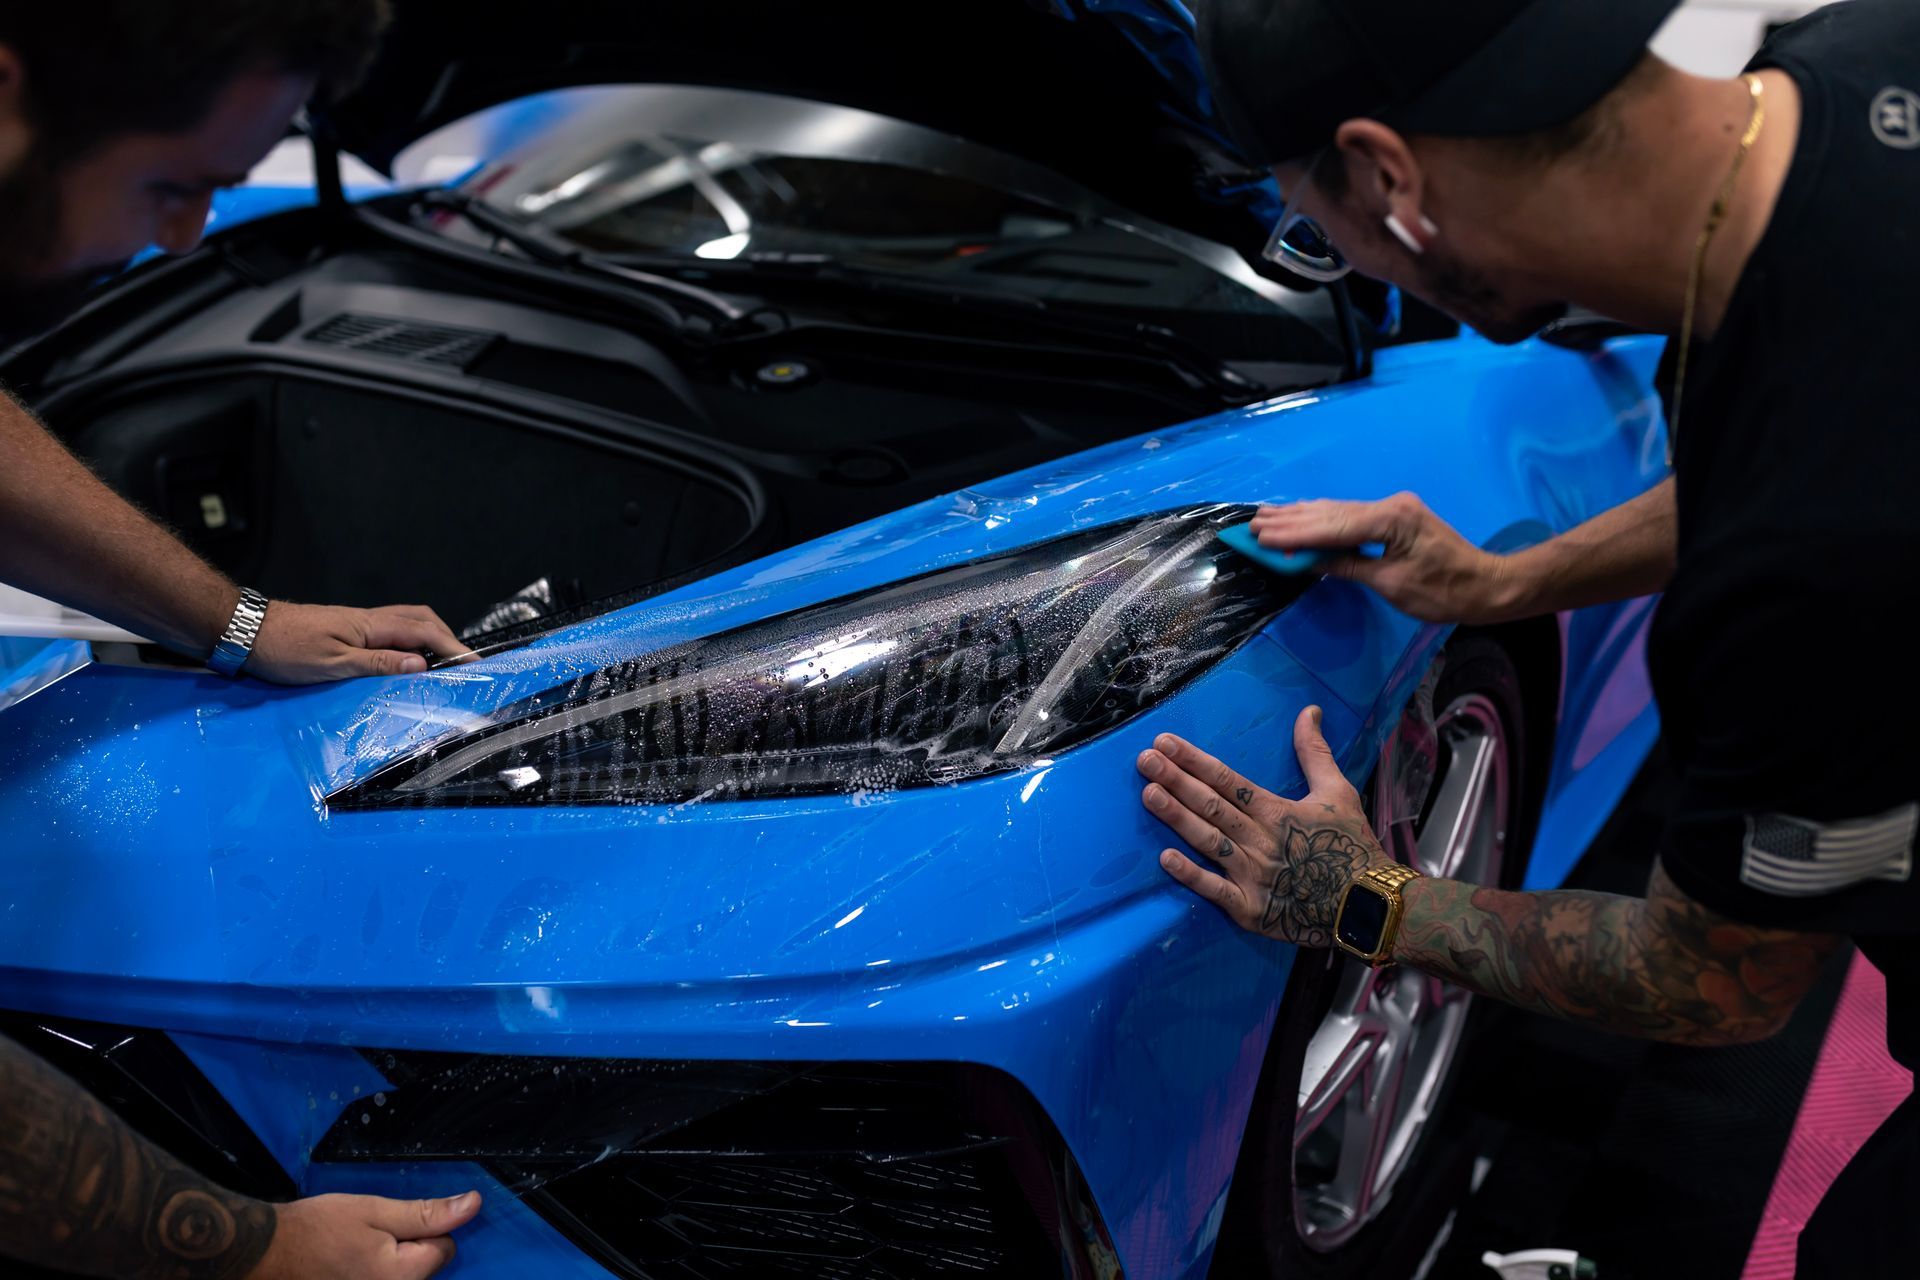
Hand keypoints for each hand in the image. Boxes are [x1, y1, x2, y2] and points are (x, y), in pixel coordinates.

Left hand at [245, 602, 471, 683]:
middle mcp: (370, 619)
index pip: (425, 633)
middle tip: (462, 663)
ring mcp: (358, 622)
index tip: (475, 664)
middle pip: (422, 619)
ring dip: (430, 638)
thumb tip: (420, 664)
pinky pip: (391, 631)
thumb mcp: (333, 664)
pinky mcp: (347, 630)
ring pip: (407, 622)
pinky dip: (410, 641)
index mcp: (371, 625)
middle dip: (447, 639)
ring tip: (441, 663)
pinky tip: (406, 659)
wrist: (248, 631)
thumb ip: (378, 663)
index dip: (453, 648)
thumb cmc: (286, 650)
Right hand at [249, 1190, 480, 1279]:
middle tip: (371, 1236)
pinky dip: (373, 1272)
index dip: (424, 1229)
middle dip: (408, 1248)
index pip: (445, 1249)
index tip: (392, 1224)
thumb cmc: (317, 1228)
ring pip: (403, 1277)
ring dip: (390, 1262)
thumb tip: (474, 1204)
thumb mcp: (375, 1211)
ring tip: (356, 1251)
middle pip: (425, 1268)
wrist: (265, 1253)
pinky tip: (349, 1264)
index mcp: (401, 1278)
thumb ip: (426, 1214)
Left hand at [1138, 706, 1393, 946]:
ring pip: (1208, 841)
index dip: (1194, 760)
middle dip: (1175, 780)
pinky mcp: (1251, 909)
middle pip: (1211, 806)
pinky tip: (1165, 857)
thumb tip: (1308, 711)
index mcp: (1277, 811)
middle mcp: (1260, 839)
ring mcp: (1253, 876)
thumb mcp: (1338, 792)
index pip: (1227, 779)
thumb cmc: (1351, 846)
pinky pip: (1215, 890)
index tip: (1165, 742)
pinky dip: (1191, 875)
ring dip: (1176, 818)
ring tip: (1148, 794)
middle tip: (1144, 760)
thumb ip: (1315, 752)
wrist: (1370, 906)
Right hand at [1247, 493, 1518, 623]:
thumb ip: (1348, 567)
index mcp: (1390, 520)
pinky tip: (1303, 516)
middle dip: (1290, 520)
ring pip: (1338, 511)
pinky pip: (1351, 516)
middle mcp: (1389, 505)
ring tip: (1267, 515)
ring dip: (1302, 516)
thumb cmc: (1443, 592)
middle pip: (1331, 513)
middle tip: (1253, 522)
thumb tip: (1309, 562)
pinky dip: (1323, 519)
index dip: (1294, 534)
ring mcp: (1393, 507)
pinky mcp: (1396, 515)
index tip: (1261, 536)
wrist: (1486, 585)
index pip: (1332, 527)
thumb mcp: (1391, 585)